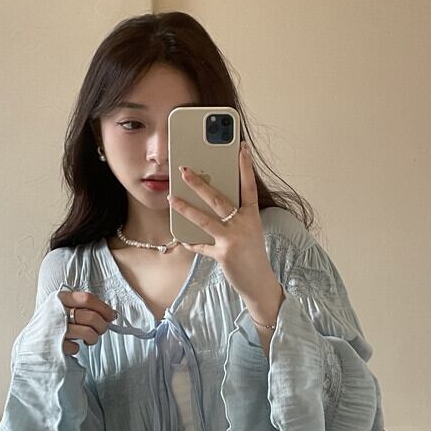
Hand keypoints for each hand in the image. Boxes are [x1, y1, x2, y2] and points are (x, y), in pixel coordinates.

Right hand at [57, 290, 116, 355]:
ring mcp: (55, 329)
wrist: (30, 345)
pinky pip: (76, 347)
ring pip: (88, 332)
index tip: (111, 315)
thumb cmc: (51, 325)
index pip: (87, 298)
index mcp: (59, 299)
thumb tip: (109, 313)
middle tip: (101, 330)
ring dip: (93, 338)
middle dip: (102, 326)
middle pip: (91, 317)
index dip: (103, 307)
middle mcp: (56, 312)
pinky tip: (71, 345)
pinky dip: (77, 348)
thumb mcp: (61, 308)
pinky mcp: (54, 346)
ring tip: (89, 340)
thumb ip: (81, 307)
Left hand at [167, 141, 276, 301]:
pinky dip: (191, 242)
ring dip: (185, 208)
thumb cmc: (252, 254)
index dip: (245, 167)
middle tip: (184, 170)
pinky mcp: (223, 254)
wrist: (259, 282)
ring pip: (204, 219)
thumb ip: (235, 216)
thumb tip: (210, 202)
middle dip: (199, 183)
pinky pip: (201, 246)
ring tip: (171, 198)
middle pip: (218, 199)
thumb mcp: (249, 231)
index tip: (241, 148)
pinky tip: (181, 237)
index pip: (249, 186)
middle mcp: (244, 224)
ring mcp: (233, 239)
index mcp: (252, 216)